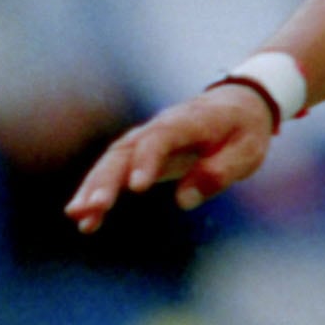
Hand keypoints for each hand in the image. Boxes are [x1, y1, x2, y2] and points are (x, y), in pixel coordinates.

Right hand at [67, 85, 279, 228]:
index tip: (136, 188)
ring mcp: (146, 139)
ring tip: (78, 217)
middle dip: (106, 179)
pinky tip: (86, 221)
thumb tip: (184, 200)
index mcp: (190, 121)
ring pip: (112, 160)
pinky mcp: (141, 153)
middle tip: (91, 208)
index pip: (161, 138)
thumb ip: (218, 172)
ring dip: (93, 188)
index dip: (147, 160)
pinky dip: (98, 193)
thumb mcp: (246, 152)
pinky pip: (115, 171)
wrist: (237, 104)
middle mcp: (159, 127)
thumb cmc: (244, 130)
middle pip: (125, 150)